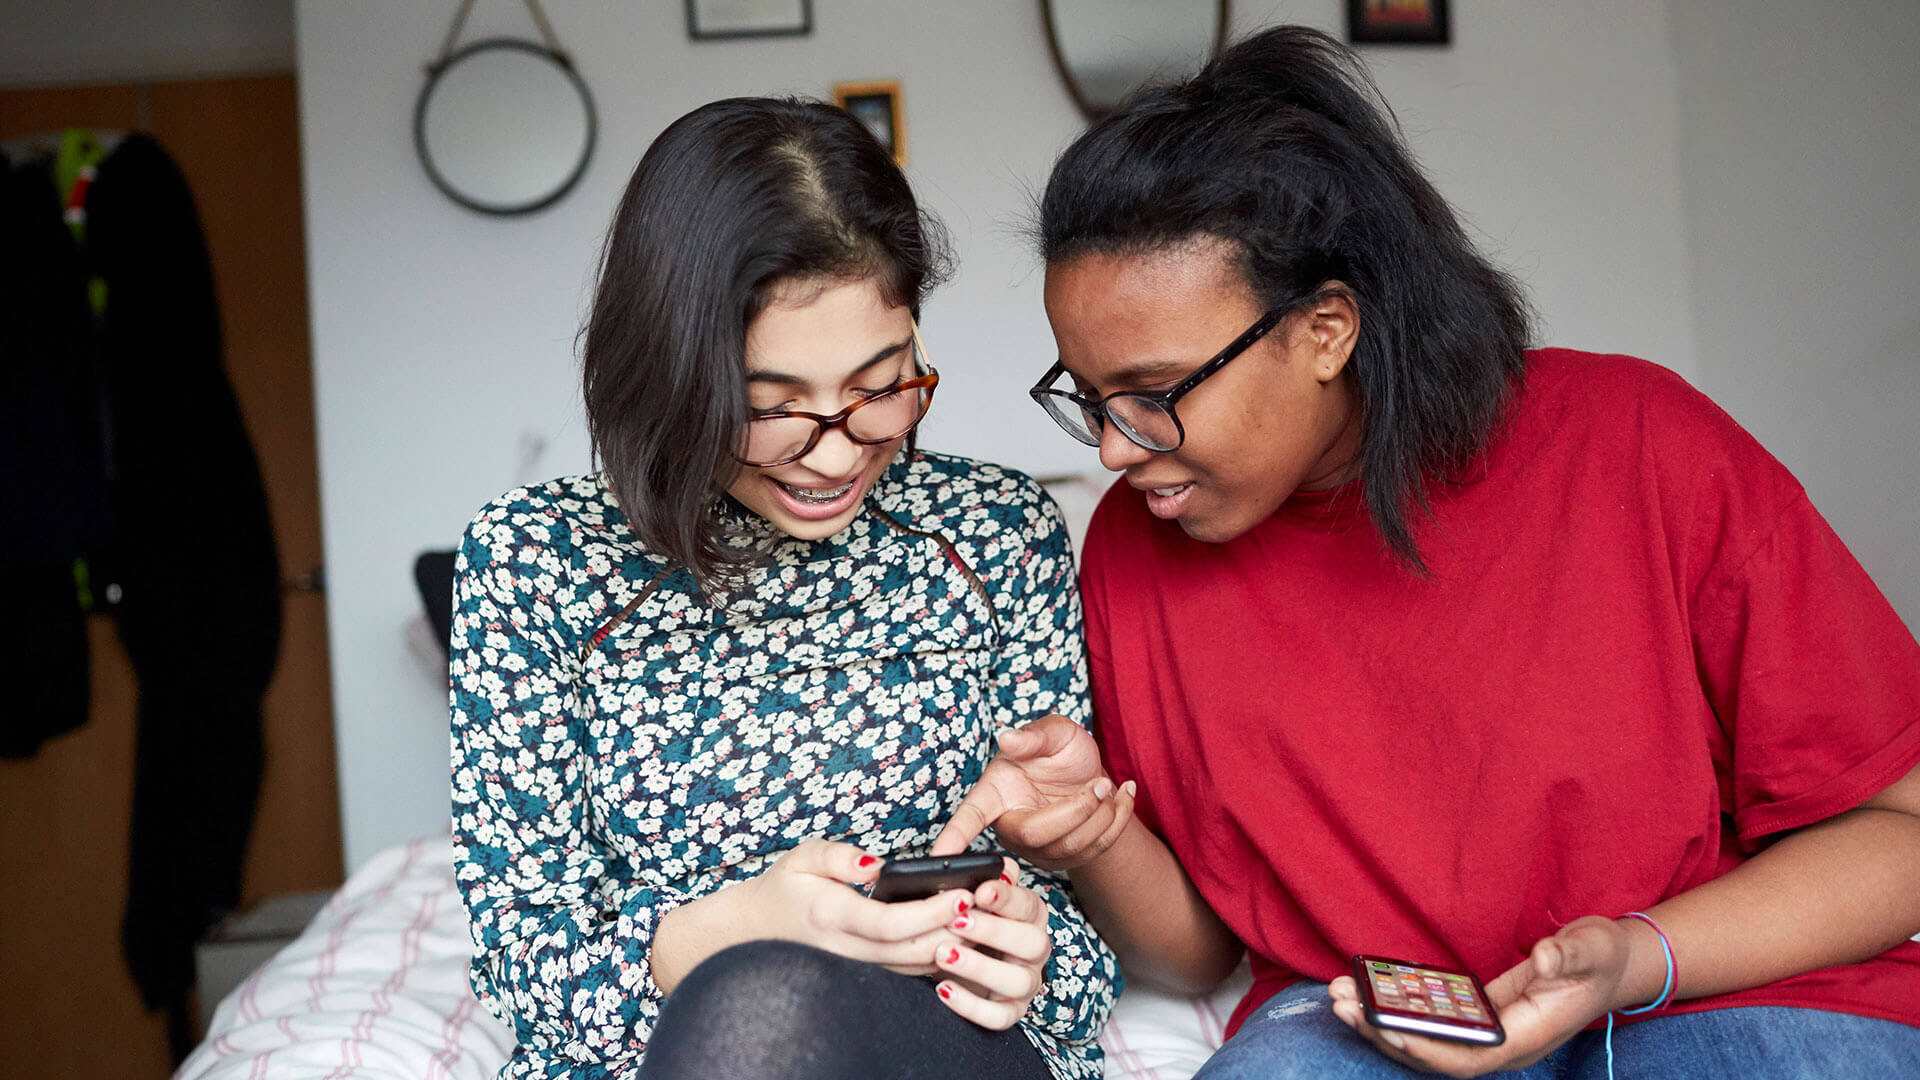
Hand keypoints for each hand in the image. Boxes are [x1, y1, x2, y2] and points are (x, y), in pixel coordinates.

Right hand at [739, 839, 973, 975]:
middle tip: (989, 905)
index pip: (890, 923)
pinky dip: (940, 955)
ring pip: (916, 967)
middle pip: (913, 951)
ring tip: (986, 916)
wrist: (756, 931)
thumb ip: (838, 857)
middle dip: (955, 931)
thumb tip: (876, 865)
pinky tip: (964, 933)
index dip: (930, 913)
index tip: (962, 894)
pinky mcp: (868, 972)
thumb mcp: (803, 858)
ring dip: (954, 946)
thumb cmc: (784, 887)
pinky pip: (910, 971)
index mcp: (833, 917)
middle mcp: (848, 950)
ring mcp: (859, 967)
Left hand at [929, 858, 1053, 1029]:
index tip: (979, 890)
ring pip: (1019, 981)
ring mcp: (1026, 982)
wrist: (959, 963)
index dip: (1006, 898)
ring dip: (981, 968)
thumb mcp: (966, 894)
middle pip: (1033, 942)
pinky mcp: (1010, 1012)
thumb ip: (964, 872)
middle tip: (957, 923)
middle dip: (994, 931)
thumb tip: (943, 854)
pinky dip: (972, 1006)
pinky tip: (943, 990)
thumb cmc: (964, 921)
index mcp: (1029, 914)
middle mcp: (1035, 947)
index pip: (1028, 904)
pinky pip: (1001, 1018)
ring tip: (943, 955)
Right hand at [930, 715, 1135, 869]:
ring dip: (1101, 815)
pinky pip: (1095, 851)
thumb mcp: (1053, 731)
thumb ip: (1033, 736)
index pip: (970, 817)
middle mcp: (1010, 826)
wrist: (1090, 775)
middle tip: (1099, 784)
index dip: (954, 837)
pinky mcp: (1064, 861)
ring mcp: (1036, 849)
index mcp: (995, 793)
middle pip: (1036, 835)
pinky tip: (1124, 797)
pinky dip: (1118, 822)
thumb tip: (1007, 737)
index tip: (938, 856)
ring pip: (1070, 847)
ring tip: (1109, 786)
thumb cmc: (1062, 751)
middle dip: (1077, 810)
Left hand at [1328, 917, 1657, 1076]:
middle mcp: (1501, 1044)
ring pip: (1424, 1039)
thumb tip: (1544, 959)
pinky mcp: (1477, 1014)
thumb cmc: (1602, 959)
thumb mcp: (1593, 949)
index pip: (1467, 1060)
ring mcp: (1486, 1032)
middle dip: (1384, 1032)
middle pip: (1433, 1054)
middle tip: (1339, 1001)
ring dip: (1380, 1020)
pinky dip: (1397, 1006)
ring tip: (1337, 992)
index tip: (1388, 1030)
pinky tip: (1366, 986)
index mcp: (1526, 1038)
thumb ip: (1569, 955)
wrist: (1610, 962)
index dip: (1427, 1050)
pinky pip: (1429, 1020)